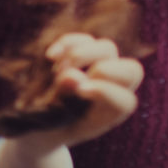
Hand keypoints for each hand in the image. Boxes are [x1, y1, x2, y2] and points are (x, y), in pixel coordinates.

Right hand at [0, 30, 142, 167]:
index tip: (80, 91)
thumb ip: (62, 104)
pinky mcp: (81, 56)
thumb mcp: (52, 124)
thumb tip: (73, 75)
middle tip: (70, 76)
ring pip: (108, 48)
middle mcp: (112, 90)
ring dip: (81, 54)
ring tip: (56, 69)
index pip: (126, 100)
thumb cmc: (47, 128)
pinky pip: (83, 39)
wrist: (37, 126)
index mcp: (110, 114)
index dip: (106, 91)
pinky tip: (50, 57)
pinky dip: (68, 43)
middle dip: (103, 69)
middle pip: (131, 69)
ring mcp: (99, 70)